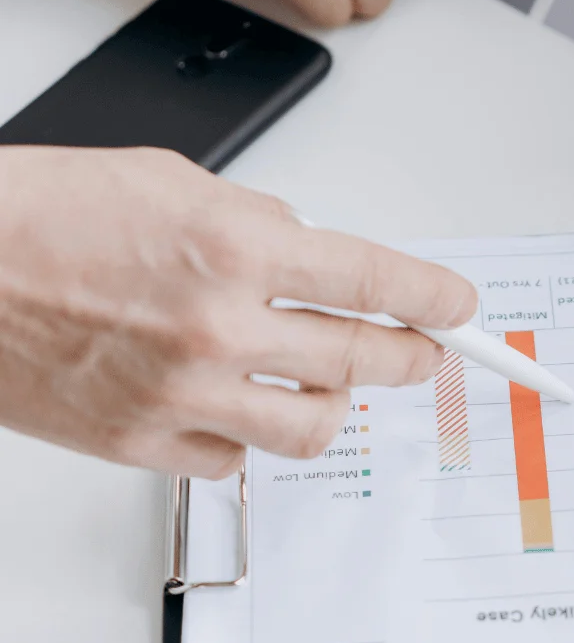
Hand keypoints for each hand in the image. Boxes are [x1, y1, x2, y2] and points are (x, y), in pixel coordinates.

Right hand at [0, 146, 475, 478]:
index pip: (374, 279)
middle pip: (362, 359)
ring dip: (335, 406)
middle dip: (411, 358)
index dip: (432, 297)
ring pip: (313, 428)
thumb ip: (258, 221)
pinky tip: (238, 409)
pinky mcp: (144, 444)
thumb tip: (314, 253)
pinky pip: (235, 460)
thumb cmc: (45, 215)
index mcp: (236, 247)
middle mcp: (221, 327)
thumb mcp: (172, 183)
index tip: (458, 308)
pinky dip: (249, 436)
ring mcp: (185, 394)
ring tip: (329, 387)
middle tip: (423, 355)